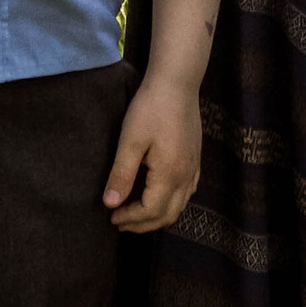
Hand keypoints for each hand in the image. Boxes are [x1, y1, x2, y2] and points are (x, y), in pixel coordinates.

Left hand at [105, 72, 202, 232]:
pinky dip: (170, 202)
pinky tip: (157, 195)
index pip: (150, 211)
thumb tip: (110, 204)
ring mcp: (193, 168)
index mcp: (170, 174)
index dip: (130, 218)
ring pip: (179, 206)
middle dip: (142, 224)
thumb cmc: (151, 108)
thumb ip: (121, 174)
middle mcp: (186, 176)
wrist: (177, 83)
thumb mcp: (130, 141)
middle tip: (120, 222)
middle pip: (167, 215)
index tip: (111, 217)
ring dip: (156, 215)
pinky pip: (186, 192)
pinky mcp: (195, 159)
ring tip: (134, 212)